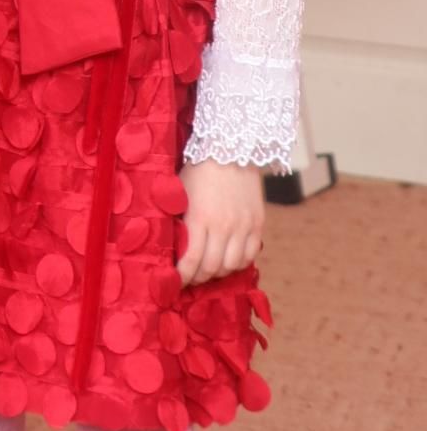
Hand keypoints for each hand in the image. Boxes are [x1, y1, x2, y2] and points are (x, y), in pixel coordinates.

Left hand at [177, 160, 265, 285]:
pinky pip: (250, 254)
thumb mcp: (180, 194)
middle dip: (198, 277)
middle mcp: (224, 226)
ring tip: (209, 269)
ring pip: (232, 265)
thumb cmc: (199, 169)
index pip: (191, 260)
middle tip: (190, 278)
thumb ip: (179, 220)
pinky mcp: (257, 223)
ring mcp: (243, 225)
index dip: (182, 276)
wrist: (231, 149)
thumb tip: (172, 246)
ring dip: (219, 272)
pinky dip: (238, 263)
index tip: (175, 281)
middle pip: (212, 267)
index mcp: (200, 218)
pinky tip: (228, 260)